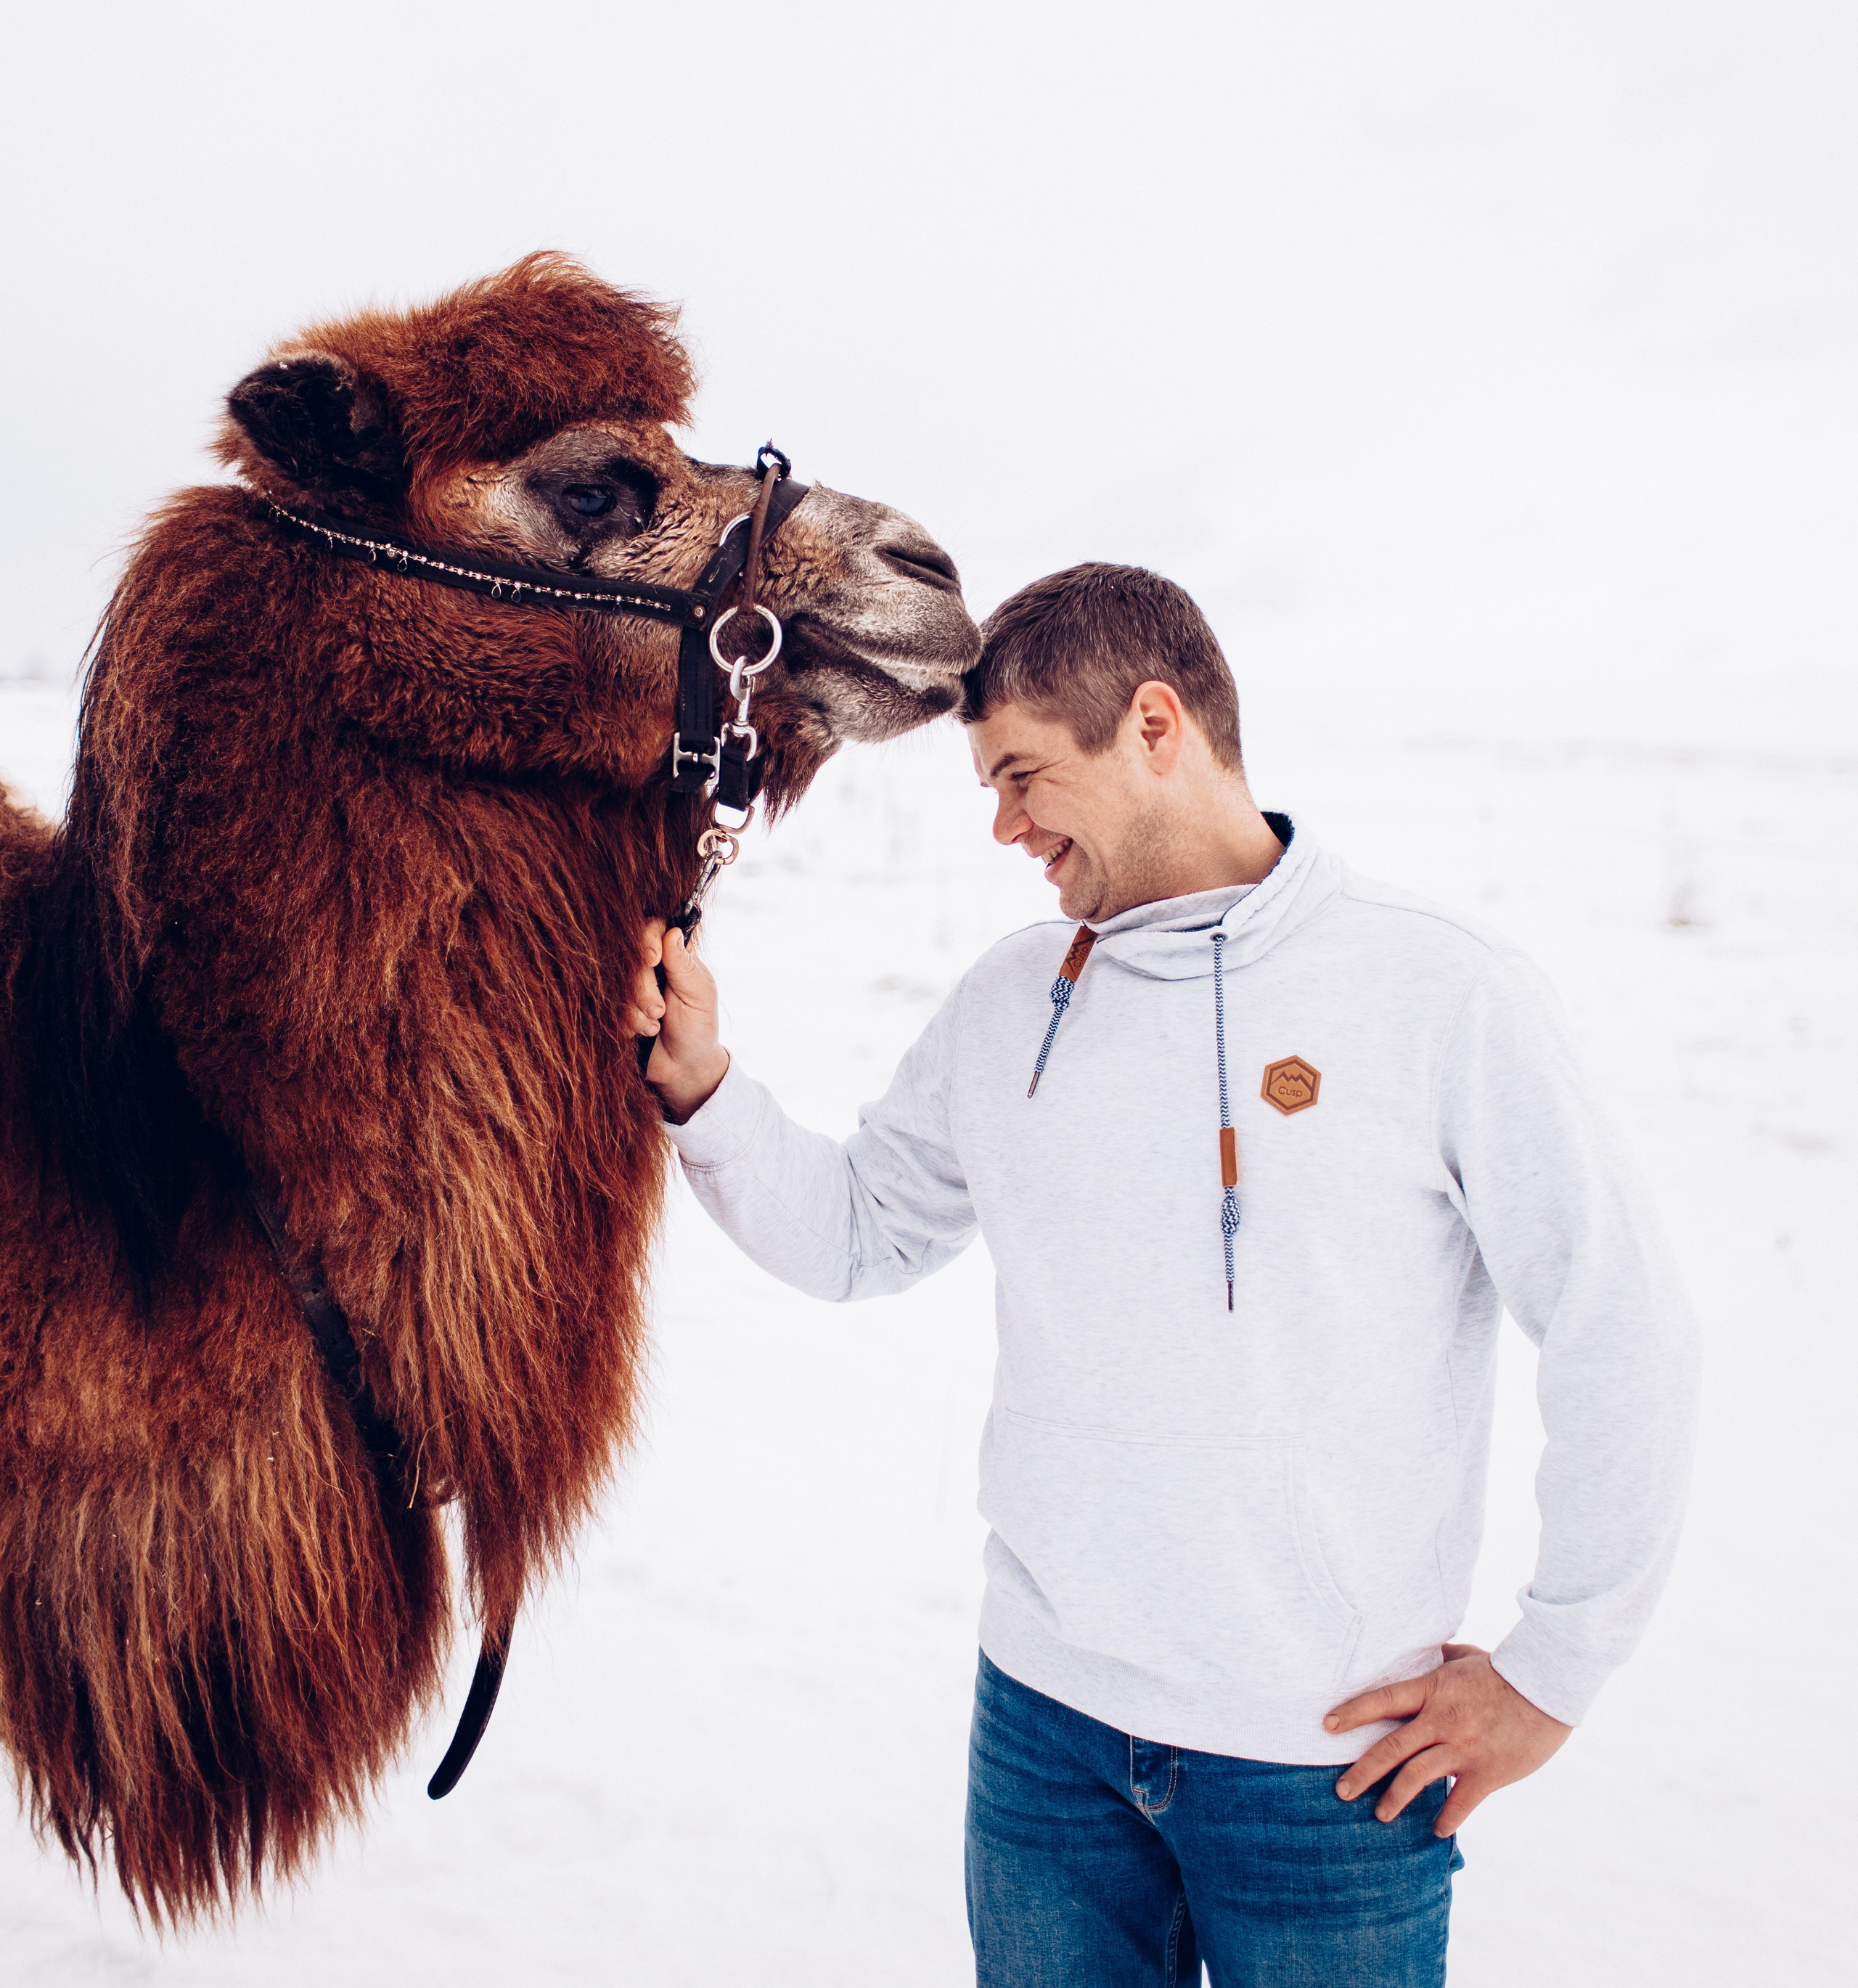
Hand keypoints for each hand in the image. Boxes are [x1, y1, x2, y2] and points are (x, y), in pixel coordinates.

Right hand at [623, 919, 729, 1121]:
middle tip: (659, 1011)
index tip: (652, 959)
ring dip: (632, 1009)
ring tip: (653, 1027)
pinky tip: (639, 1034)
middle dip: (641, 988)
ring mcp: (626, 986)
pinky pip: (603, 1005)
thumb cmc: (699, 1028)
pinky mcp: (612, 1006)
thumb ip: (684, 965)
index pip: (651, 929)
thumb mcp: (699, 996)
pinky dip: (622, 1022)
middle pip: (627, 957)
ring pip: (612, 982)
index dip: (646, 940)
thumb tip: (672, 932)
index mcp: (671, 955)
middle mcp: (645, 966)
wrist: (683, 1067)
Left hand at [1326, 1643, 1570, 1834]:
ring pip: (1417, 1778)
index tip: (1327, 1725)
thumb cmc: (1504, 1670)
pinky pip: (1460, 1804)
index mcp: (1433, 1690)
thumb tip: (1423, 1651)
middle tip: (1341, 1791)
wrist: (1547, 1688)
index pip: (1383, 1700)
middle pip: (1391, 1749)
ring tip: (1379, 1815)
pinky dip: (1447, 1820)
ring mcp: (1463, 1749)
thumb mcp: (1464, 1656)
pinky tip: (1436, 1831)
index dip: (1353, 1713)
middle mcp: (1441, 1721)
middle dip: (1362, 1772)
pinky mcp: (1487, 1773)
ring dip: (1394, 1800)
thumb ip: (1438, 1657)